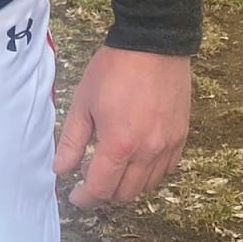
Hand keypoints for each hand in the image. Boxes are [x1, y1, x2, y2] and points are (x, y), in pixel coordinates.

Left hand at [53, 46, 191, 208]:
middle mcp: (147, 151)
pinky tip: (137, 159)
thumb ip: (72, 141)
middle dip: (104, 192)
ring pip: (148, 185)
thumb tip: (61, 170)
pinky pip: (166, 169)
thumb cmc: (114, 69)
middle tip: (90, 178)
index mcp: (119, 144)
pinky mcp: (181, 136)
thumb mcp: (83, 102)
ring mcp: (168, 145)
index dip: (85, 198)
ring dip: (127, 185)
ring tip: (113, 168)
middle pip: (125, 193)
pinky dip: (149, 173)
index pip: (101, 188)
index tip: (75, 196)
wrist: (153, 43)